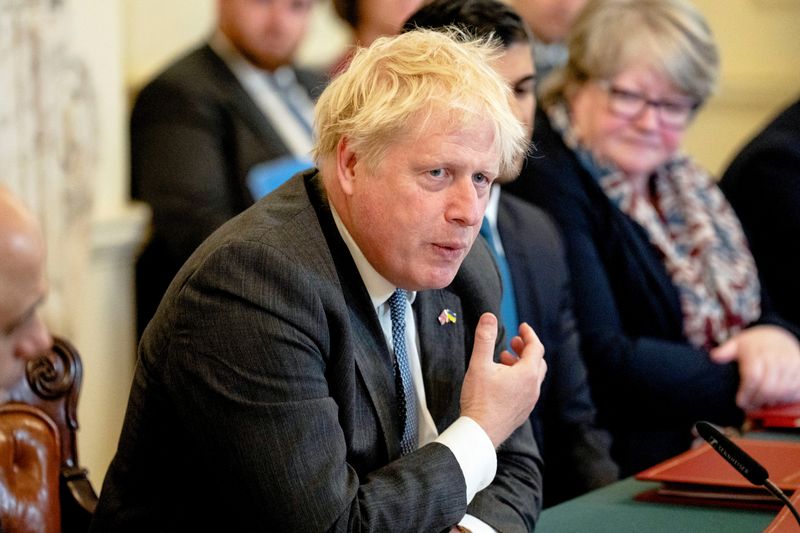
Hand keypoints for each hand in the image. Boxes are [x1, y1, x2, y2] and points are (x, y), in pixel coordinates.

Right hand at [460, 313, 546, 446]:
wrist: (480, 433)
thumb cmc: (479, 400)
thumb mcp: (479, 364)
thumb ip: (485, 338)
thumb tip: (489, 316)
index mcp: (527, 374)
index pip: (536, 347)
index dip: (529, 334)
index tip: (522, 326)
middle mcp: (532, 388)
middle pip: (538, 362)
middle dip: (527, 349)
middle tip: (513, 342)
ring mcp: (529, 402)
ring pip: (533, 377)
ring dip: (522, 364)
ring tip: (503, 360)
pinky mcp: (522, 412)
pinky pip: (527, 390)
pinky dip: (520, 378)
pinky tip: (502, 381)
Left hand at [710, 325, 799, 409]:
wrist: (779, 336)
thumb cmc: (755, 343)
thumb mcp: (737, 343)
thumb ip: (725, 351)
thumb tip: (714, 357)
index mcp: (758, 351)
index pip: (753, 376)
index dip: (746, 392)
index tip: (740, 402)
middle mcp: (777, 357)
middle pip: (768, 387)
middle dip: (757, 401)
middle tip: (748, 407)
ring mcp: (791, 364)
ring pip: (782, 391)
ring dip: (770, 402)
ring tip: (759, 405)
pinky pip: (794, 390)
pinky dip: (784, 399)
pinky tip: (773, 401)